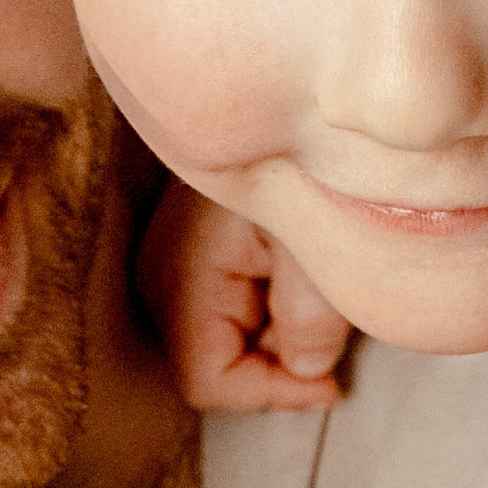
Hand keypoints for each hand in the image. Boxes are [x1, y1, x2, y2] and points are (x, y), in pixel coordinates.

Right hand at [136, 182, 351, 411]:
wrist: (287, 95)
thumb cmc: (309, 161)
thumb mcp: (321, 244)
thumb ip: (311, 317)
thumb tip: (306, 369)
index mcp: (182, 275)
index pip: (209, 381)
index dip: (271, 392)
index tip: (330, 382)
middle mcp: (156, 275)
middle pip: (212, 367)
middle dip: (273, 363)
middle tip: (330, 330)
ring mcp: (165, 264)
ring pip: (218, 344)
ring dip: (272, 338)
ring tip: (316, 293)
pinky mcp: (184, 254)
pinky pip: (222, 312)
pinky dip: (265, 312)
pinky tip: (297, 279)